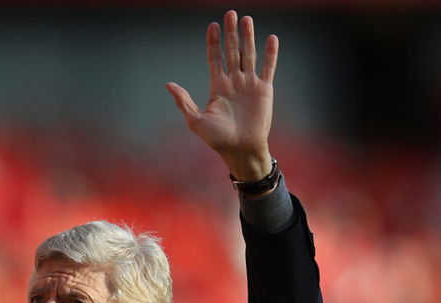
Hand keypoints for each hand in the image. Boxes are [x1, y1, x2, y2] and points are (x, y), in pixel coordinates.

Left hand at [166, 11, 277, 180]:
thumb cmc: (218, 139)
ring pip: (248, 55)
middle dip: (231, 33)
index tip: (212, 26)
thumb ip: (184, 102)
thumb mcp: (196, 120)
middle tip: (230, 13)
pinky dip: (270, 53)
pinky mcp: (264, 90)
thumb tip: (169, 85)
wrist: (241, 150)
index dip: (213, 42)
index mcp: (218, 87)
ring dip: (248, 37)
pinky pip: (268, 68)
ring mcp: (249, 84)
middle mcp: (234, 82)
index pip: (215, 58)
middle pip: (232, 51)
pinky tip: (271, 38)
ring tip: (247, 19)